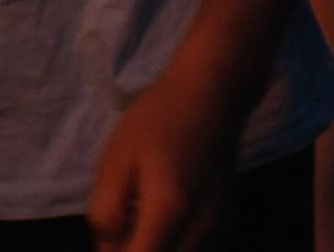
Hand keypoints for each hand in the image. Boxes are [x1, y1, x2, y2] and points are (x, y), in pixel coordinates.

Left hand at [85, 67, 242, 250]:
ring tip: (138, 220)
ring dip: (154, 249)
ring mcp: (220, 231)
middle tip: (121, 224)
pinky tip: (160, 220)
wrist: (211, 96)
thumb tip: (107, 248)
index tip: (108, 237)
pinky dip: (173, 246)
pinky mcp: (227, 226)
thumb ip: (106, 211)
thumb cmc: (157, 120)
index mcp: (169, 210)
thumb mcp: (116, 159)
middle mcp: (202, 230)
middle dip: (135, 251)